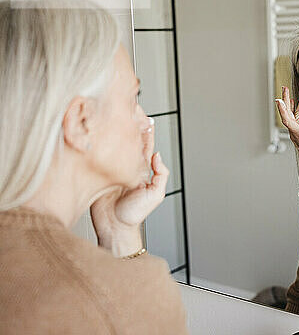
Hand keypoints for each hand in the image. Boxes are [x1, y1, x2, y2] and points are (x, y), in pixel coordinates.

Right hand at [90, 119, 168, 257]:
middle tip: (132, 110)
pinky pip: (100, 155)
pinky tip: (100, 132)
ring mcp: (112, 168)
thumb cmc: (134, 214)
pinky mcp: (99, 172)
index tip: (147, 118)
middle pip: (129, 141)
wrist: (114, 227)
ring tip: (118, 116)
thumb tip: (157, 156)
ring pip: (114, 145)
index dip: (147, 132)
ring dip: (116, 131)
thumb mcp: (156, 195)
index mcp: (141, 170)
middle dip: (131, 126)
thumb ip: (161, 175)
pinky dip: (101, 143)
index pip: (146, 146)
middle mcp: (127, 166)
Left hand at [275, 86, 298, 182]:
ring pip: (290, 114)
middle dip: (285, 100)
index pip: (288, 120)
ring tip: (288, 91)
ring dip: (289, 102)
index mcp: (298, 134)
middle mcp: (294, 132)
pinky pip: (295, 117)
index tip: (279, 100)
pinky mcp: (298, 131)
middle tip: (284, 88)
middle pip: (287, 114)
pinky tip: (295, 103)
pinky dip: (295, 108)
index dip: (283, 110)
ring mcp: (295, 131)